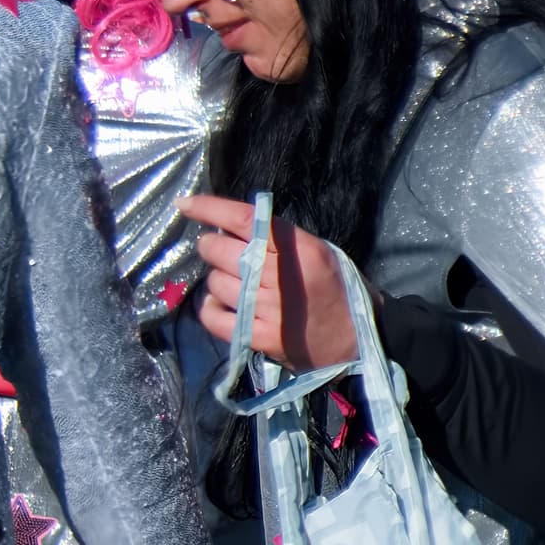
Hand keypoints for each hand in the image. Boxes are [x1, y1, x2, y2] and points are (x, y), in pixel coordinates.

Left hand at [179, 193, 354, 369]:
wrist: (360, 341)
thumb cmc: (339, 291)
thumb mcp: (321, 253)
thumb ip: (281, 240)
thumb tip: (228, 226)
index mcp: (301, 250)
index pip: (245, 220)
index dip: (209, 208)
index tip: (185, 204)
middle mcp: (281, 277)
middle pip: (219, 250)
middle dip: (212, 247)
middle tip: (221, 252)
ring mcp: (268, 309)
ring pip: (215, 282)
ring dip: (218, 280)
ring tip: (236, 285)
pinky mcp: (259, 337)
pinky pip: (213, 315)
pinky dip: (212, 307)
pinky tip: (224, 304)